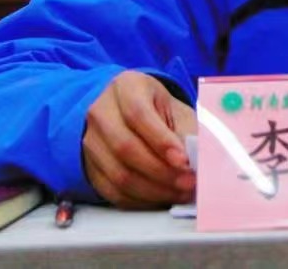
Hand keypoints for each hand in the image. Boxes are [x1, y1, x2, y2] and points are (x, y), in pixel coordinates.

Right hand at [83, 70, 197, 207]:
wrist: (127, 111)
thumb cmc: (157, 109)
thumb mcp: (175, 109)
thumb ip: (186, 131)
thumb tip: (197, 160)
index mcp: (126, 87)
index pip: (138, 114)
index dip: (161, 141)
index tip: (184, 160)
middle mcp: (101, 112)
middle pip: (125, 147)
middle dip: (161, 171)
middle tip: (188, 183)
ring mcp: (91, 141)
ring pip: (119, 174)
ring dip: (154, 190)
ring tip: (180, 193)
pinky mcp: (90, 167)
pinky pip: (113, 192)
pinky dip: (141, 200)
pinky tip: (162, 198)